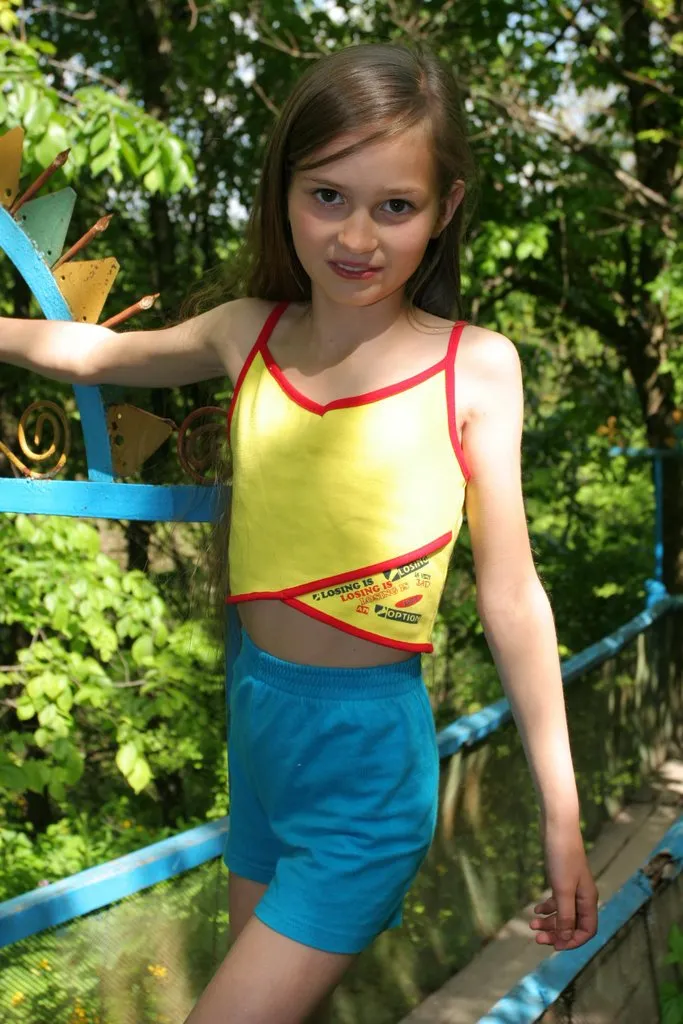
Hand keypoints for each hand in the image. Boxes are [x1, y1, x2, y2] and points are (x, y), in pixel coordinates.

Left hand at [530, 822, 598, 950]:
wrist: (556, 828)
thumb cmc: (562, 858)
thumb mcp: (563, 890)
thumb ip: (565, 916)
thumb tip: (566, 940)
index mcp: (588, 900)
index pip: (586, 931)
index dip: (572, 941)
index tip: (553, 945)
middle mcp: (583, 896)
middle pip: (573, 925)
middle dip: (556, 933)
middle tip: (536, 937)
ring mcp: (572, 887)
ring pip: (564, 914)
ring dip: (550, 922)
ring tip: (531, 924)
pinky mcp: (562, 878)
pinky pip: (557, 901)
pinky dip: (548, 908)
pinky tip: (536, 910)